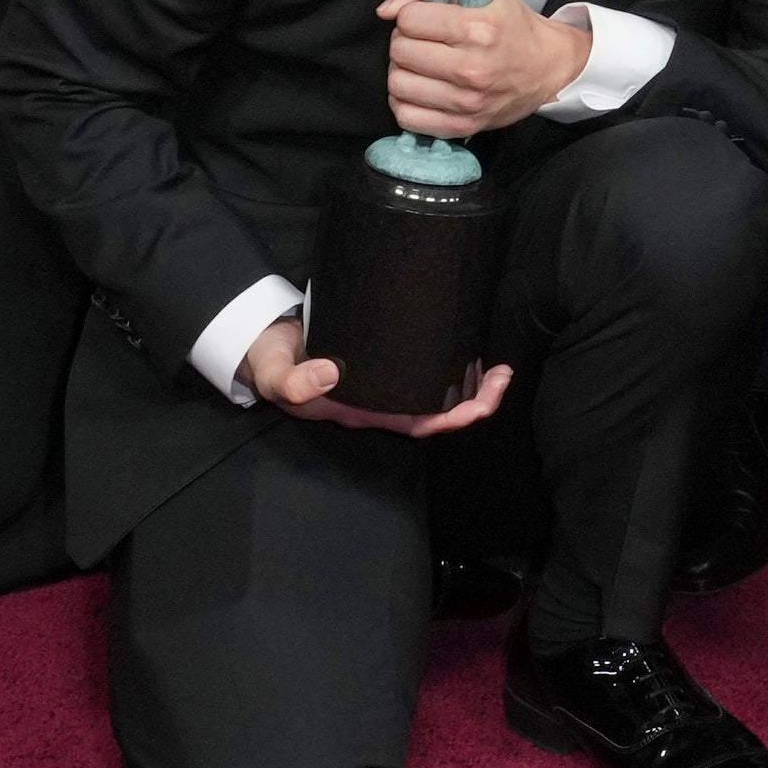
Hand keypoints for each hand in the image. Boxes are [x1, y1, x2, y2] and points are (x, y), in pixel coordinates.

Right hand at [241, 320, 509, 437]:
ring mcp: (383, 382)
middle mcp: (380, 401)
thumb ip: (295, 381)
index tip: (483, 403)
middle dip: (477, 400)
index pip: (419, 423)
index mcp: (364, 411)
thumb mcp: (275, 375)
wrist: (264, 344)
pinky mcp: (383, 357)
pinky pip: (424, 367)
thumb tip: (331, 375)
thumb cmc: (272, 363)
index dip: (454, 418)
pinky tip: (466, 343)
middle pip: (438, 411)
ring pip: (436, 390)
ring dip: (470, 383)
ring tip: (498, 366)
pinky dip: (450, 360)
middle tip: (503, 374)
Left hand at [377, 0, 591, 136]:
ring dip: (403, 71)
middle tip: (424, 41)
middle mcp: (472, 67)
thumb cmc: (511, 26)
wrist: (548, 66)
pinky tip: (420, 89)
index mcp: (478, 28)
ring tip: (421, 65)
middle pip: (400, 51)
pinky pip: (407, 117)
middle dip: (405, 40)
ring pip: (398, 84)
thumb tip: (385, 11)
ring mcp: (467, 102)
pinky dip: (405, 102)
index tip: (427, 18)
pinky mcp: (462, 126)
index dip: (413, 15)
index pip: (408, 19)